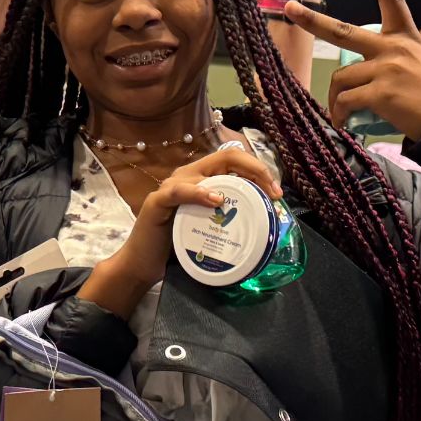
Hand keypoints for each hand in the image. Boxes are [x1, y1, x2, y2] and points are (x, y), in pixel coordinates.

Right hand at [79, 148, 282, 316]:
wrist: (143, 262)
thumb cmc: (178, 244)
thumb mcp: (210, 225)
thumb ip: (229, 215)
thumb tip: (265, 216)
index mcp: (200, 178)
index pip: (233, 160)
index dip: (258, 169)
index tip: (276, 192)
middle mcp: (186, 175)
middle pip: (226, 157)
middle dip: (255, 170)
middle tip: (274, 193)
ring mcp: (170, 186)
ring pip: (206, 170)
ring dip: (234, 180)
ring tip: (253, 196)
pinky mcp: (157, 202)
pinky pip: (179, 191)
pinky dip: (199, 192)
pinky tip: (216, 199)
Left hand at [285, 0, 420, 140]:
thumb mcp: (418, 66)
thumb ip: (387, 61)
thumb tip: (354, 76)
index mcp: (406, 37)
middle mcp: (394, 47)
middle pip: (342, 32)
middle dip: (312, 20)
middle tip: (290, 8)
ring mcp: (387, 68)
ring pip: (340, 78)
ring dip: (335, 99)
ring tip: (344, 114)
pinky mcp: (380, 91)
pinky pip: (344, 101)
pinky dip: (340, 115)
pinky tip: (346, 123)